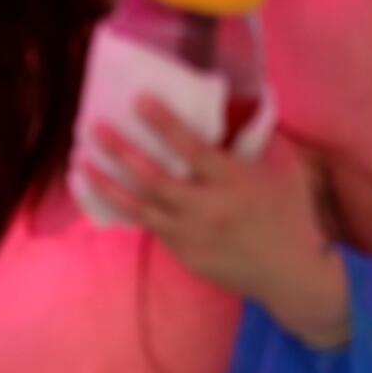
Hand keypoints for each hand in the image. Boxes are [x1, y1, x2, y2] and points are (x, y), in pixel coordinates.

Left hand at [83, 97, 346, 341]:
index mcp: (234, 182)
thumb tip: (238, 108)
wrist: (291, 272)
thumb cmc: (290, 212)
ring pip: (139, 207)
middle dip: (119, 152)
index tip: (138, 100)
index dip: (163, 123)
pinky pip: (150, 226)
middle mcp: (208, 208)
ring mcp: (191, 235)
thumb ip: (260, 139)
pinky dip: (126, 208)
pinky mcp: (183, 255)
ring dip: (106, 184)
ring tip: (80, 163)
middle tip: (93, 128)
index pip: (192, 148)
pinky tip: (106, 193)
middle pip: (152, 179)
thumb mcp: (285, 169)